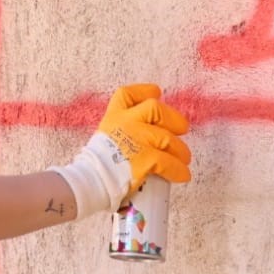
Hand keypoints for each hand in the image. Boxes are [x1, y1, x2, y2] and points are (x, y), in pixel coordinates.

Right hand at [49, 84, 191, 218]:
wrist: (90, 182)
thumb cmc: (96, 166)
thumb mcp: (106, 140)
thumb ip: (122, 134)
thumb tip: (143, 139)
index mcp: (113, 117)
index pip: (128, 94)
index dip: (144, 91)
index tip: (156, 92)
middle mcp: (126, 123)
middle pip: (156, 108)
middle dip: (173, 118)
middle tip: (182, 129)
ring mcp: (136, 139)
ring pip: (168, 138)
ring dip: (180, 150)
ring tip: (184, 159)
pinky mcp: (145, 158)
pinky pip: (169, 162)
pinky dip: (178, 170)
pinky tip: (182, 175)